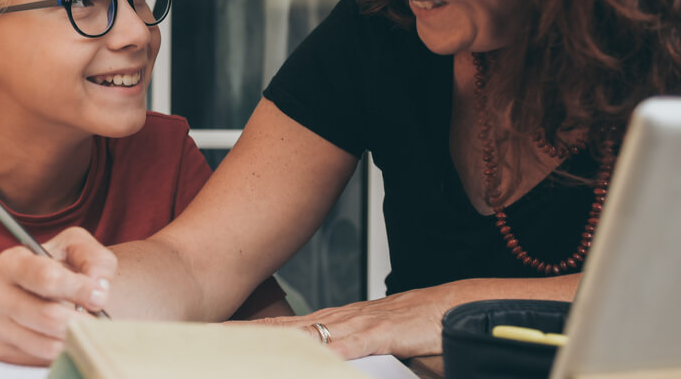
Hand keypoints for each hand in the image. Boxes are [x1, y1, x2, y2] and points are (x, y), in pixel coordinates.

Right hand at [0, 227, 115, 364]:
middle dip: (82, 320)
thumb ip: (94, 259)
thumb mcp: (79, 247)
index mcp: (10, 262)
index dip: (80, 289)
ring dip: (76, 338)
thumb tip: (97, 290)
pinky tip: (68, 337)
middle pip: (48, 316)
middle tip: (98, 319)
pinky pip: (42, 360)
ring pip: (47, 343)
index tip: (98, 296)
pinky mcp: (2, 350)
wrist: (48, 289)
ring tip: (86, 327)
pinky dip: (63, 351)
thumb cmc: (63, 265)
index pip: (47, 278)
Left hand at [241, 283, 460, 358]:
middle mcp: (346, 319)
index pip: (291, 329)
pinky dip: (323, 352)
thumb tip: (335, 369)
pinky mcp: (383, 333)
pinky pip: (347, 344)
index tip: (229, 337)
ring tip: (235, 344)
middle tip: (211, 337)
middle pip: (287, 327)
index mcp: (345, 322)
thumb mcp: (387, 352)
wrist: (468, 311)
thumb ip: (360, 360)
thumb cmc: (430, 331)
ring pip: (306, 332)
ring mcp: (362, 323)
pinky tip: (300, 358)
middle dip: (250, 333)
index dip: (260, 334)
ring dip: (271, 339)